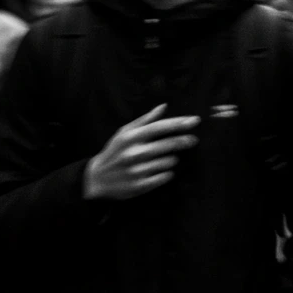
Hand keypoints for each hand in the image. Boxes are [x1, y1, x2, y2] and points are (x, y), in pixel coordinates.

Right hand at [83, 104, 199, 200]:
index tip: (195, 120)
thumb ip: (145, 120)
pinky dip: (168, 173)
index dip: (179, 123)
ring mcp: (138, 170)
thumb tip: (164, 106)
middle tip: (194, 140)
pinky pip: (164, 177)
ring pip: (168, 162)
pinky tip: (164, 171)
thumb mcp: (124, 132)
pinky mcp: (140, 186)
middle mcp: (135, 153)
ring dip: (173, 159)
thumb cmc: (114, 152)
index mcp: (131, 137)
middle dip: (184, 141)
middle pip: (168, 145)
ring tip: (168, 158)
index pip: (160, 127)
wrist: (97, 179)